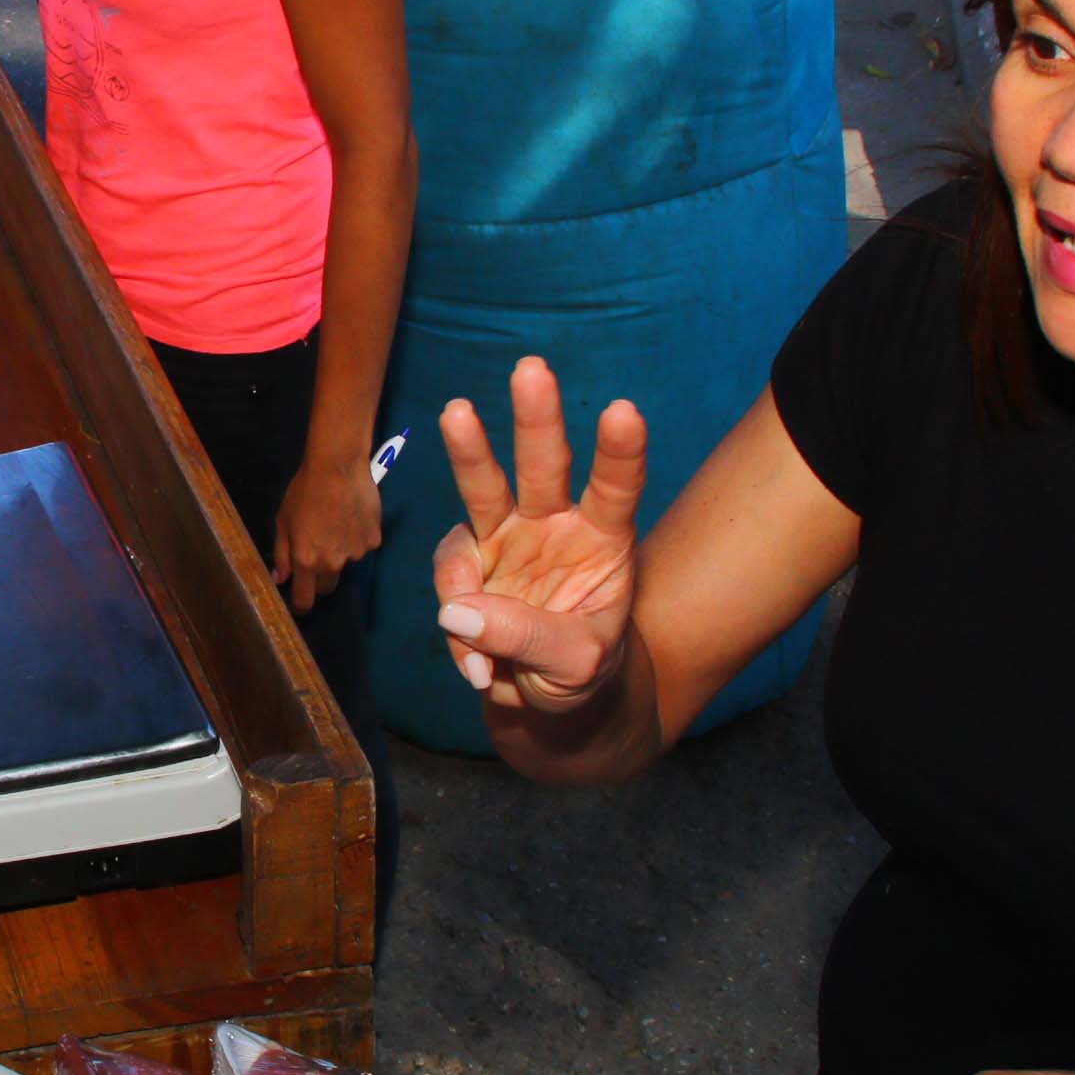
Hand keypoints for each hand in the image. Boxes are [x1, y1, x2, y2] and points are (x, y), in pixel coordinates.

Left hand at [273, 448, 380, 614]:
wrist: (337, 467)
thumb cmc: (304, 492)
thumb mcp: (283, 522)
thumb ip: (282, 554)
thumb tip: (281, 579)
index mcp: (307, 561)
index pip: (305, 599)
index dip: (301, 604)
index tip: (300, 600)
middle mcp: (333, 563)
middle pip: (327, 587)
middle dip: (320, 579)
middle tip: (316, 552)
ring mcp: (356, 553)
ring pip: (346, 562)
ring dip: (340, 551)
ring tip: (336, 523)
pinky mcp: (373, 540)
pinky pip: (362, 546)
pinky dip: (357, 536)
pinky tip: (352, 516)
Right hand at [430, 357, 645, 714]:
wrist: (543, 705)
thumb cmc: (579, 675)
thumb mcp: (575, 668)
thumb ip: (529, 639)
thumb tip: (460, 610)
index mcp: (605, 541)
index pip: (616, 489)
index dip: (620, 452)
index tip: (623, 411)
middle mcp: (555, 526)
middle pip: (545, 465)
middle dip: (537, 418)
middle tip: (532, 369)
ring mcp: (507, 539)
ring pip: (485, 488)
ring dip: (471, 451)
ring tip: (458, 412)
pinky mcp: (469, 564)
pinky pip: (451, 572)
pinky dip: (456, 613)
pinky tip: (477, 664)